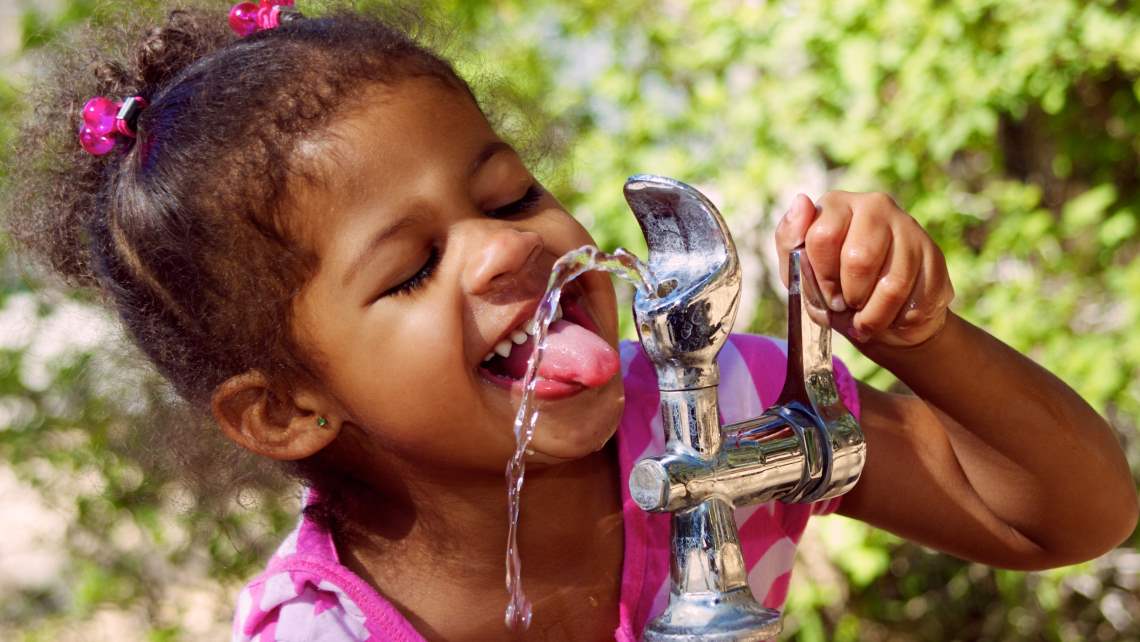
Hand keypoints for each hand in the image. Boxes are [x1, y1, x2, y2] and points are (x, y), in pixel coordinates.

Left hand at [774, 191, 953, 347]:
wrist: (880, 316)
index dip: (822, 277)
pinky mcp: (935, 255)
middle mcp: (875, 206)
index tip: (826, 293)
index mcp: (837, 205)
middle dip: (850, 296)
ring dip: (875, 316)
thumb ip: (790, 240)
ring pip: (893, 285)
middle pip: (859, 259)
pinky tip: (893, 315)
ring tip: (867, 319)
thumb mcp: (798, 271)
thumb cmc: (831, 288)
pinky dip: (900, 320)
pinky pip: (918, 299)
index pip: (822, 237)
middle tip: (848, 305)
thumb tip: (801, 201)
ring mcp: (909, 227)